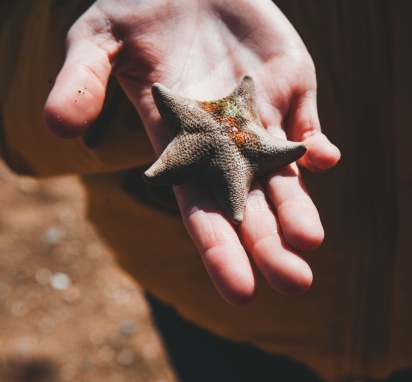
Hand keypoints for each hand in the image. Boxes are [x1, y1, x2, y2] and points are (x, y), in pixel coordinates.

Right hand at [43, 0, 339, 304]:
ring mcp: (261, 122)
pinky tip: (322, 158)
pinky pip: (306, 128)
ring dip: (301, 210)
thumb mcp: (99, 37)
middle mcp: (224, 146)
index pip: (201, 208)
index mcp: (179, 145)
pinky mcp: (291, 92)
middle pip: (250, 206)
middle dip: (271, 246)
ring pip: (284, 178)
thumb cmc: (139, 10)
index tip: (240, 291)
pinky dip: (315, 146)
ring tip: (311, 243)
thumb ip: (82, 80)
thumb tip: (58, 126)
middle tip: (296, 284)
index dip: (219, 249)